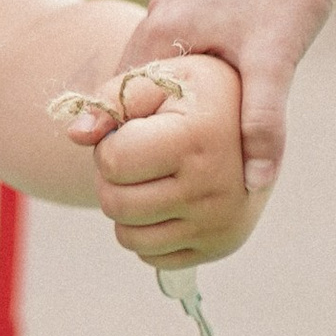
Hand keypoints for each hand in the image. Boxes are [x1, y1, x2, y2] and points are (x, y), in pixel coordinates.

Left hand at [59, 55, 265, 271]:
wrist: (259, 125)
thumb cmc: (199, 95)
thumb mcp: (163, 78)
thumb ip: (114, 97)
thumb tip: (75, 134)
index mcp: (198, 139)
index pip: (112, 162)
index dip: (110, 145)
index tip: (133, 131)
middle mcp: (213, 186)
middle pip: (115, 203)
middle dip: (113, 179)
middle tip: (137, 159)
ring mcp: (219, 223)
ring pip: (128, 238)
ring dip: (126, 208)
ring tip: (150, 179)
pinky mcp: (220, 247)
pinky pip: (153, 257)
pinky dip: (148, 232)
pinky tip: (165, 202)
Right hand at [116, 0, 335, 200]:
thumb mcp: (276, 62)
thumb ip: (263, 123)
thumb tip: (255, 184)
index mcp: (162, 28)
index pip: (118, 93)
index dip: (113, 132)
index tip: (113, 169)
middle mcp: (161, 13)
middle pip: (129, 82)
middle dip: (133, 123)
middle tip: (139, 171)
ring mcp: (178, 4)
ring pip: (153, 66)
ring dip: (157, 102)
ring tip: (165, 147)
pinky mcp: (200, 1)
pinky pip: (173, 51)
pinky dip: (177, 81)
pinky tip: (198, 107)